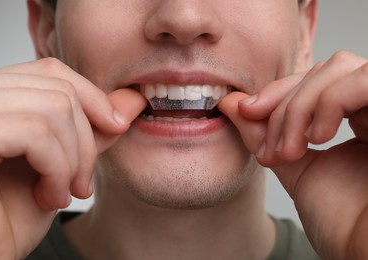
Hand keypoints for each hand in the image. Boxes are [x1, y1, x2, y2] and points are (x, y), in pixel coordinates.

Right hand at [0, 58, 145, 258]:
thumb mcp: (62, 164)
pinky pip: (36, 132)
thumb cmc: (9, 218)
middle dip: (86, 140)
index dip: (91, 96)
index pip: (49, 70)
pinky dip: (57, 169)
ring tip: (61, 194)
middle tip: (80, 184)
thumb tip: (131, 99)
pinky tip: (48, 197)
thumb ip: (92, 129)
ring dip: (73, 160)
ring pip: (53, 106)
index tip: (116, 126)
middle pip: (56, 87)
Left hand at [219, 51, 367, 258]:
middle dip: (284, 105)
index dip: (277, 90)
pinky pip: (364, 81)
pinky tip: (317, 138)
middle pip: (323, 70)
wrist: (366, 254)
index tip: (246, 112)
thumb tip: (230, 103)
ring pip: (339, 68)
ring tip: (291, 151)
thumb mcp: (292, 167)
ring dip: (300, 106)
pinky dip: (330, 102)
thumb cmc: (341, 222)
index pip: (314, 80)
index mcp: (357, 120)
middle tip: (271, 150)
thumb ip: (264, 133)